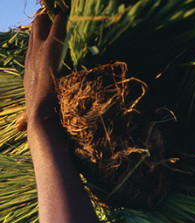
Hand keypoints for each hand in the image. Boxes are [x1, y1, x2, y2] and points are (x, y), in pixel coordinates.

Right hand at [19, 13, 66, 130]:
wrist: (40, 120)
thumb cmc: (41, 121)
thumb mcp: (32, 115)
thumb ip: (26, 118)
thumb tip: (18, 127)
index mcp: (28, 71)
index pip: (31, 47)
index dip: (38, 38)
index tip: (47, 35)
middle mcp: (30, 59)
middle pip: (33, 32)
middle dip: (42, 24)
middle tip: (54, 19)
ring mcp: (37, 54)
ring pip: (39, 26)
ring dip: (49, 20)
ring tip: (60, 14)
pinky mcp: (49, 52)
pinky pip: (56, 29)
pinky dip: (61, 22)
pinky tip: (66, 16)